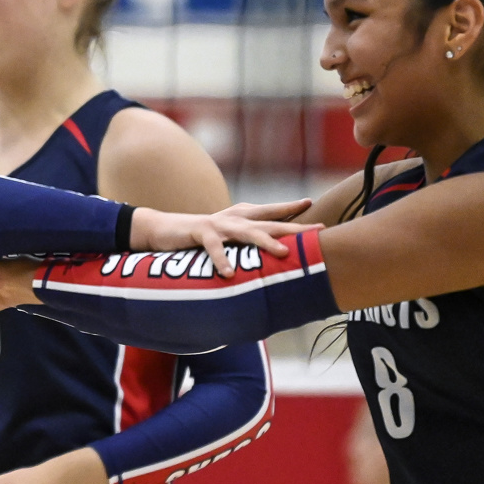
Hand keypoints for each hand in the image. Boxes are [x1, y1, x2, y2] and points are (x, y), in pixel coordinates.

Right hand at [131, 200, 315, 276]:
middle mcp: (235, 217)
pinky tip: (228, 273)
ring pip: (247, 232)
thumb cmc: (200, 236)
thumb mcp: (228, 236)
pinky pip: (214, 247)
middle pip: (270, 222)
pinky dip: (221, 260)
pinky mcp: (200, 233)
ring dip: (266, 242)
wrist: (164, 229)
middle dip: (295, 226)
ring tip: (284, 253)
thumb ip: (247, 241)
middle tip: (319, 230)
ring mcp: (219, 224)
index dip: (294, 210)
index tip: (316, 212)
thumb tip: (273, 254)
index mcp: (243, 216)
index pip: (273, 212)